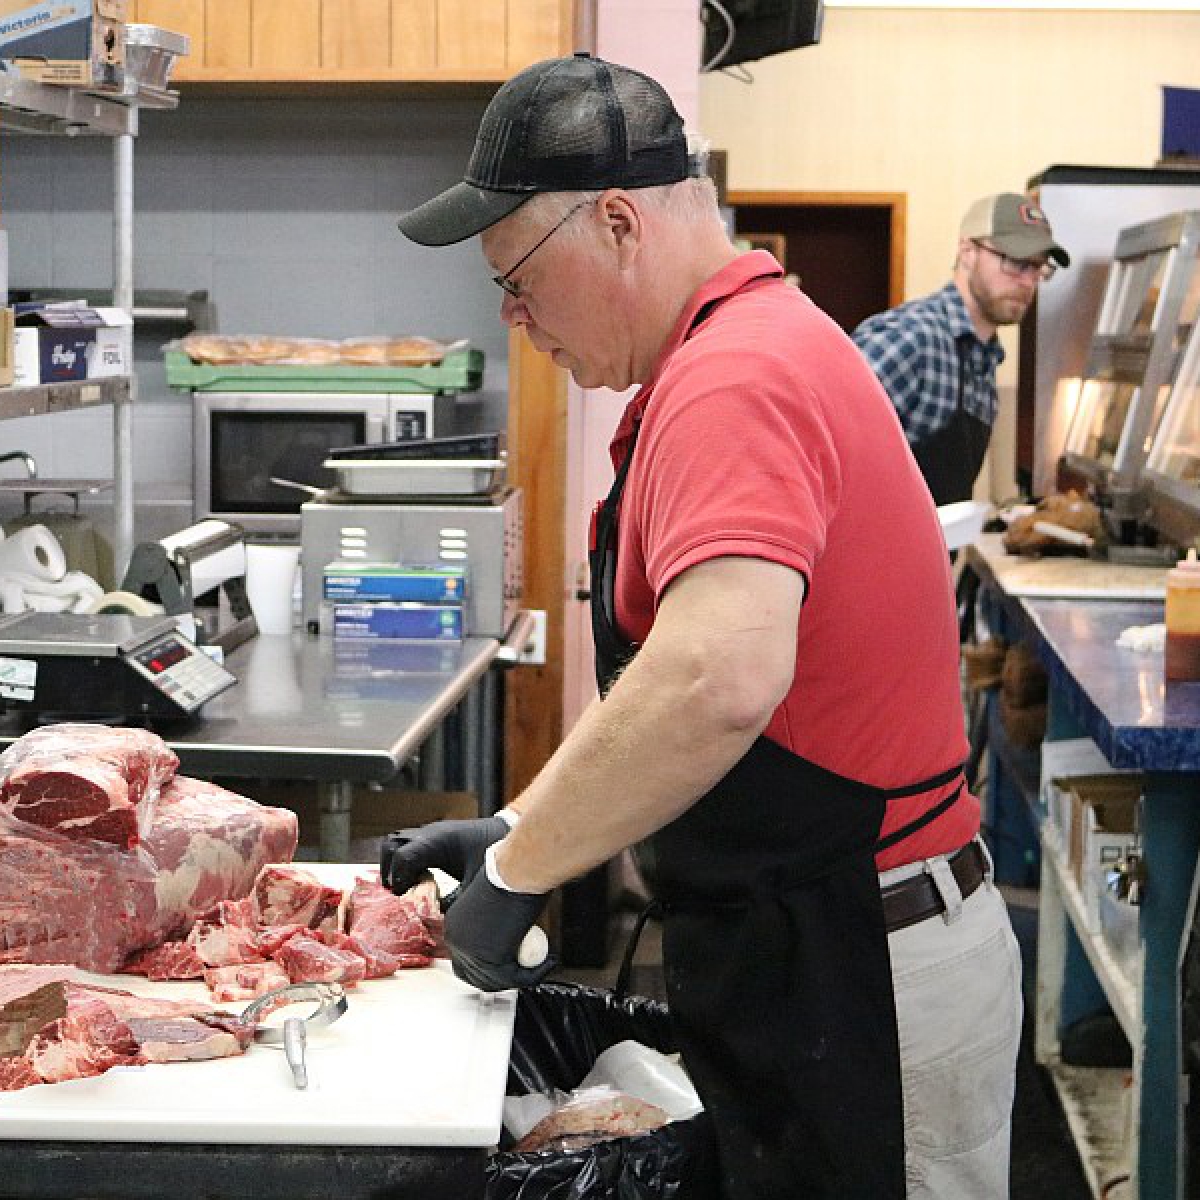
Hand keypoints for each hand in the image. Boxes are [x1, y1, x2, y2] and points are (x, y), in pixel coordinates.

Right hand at [380, 815, 510, 894]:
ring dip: (394, 864)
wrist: (509, 832)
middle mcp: (430, 833)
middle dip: (388, 870)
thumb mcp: (476, 884)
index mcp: (438, 841)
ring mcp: (431, 832)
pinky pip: (409, 845)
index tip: (400, 898)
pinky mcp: (434, 836)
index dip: (397, 879)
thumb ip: (455, 904)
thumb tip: (437, 924)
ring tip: (402, 887)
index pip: (403, 857)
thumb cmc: (494, 852)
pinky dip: (405, 861)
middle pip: (391, 844)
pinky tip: (417, 879)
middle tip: (395, 893)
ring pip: (396, 841)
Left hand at [443, 868, 554, 991]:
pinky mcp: (490, 958)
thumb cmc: (508, 874)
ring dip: (522, 978)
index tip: (511, 963)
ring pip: (497, 981)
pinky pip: (515, 978)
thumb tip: (507, 938)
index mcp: (454, 924)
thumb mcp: (493, 902)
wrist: (515, 870)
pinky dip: (534, 975)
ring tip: (542, 964)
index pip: (465, 960)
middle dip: (502, 979)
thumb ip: (493, 922)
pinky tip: (549, 962)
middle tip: (527, 971)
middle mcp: (456, 939)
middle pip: (476, 976)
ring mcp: (470, 951)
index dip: (488, 967)